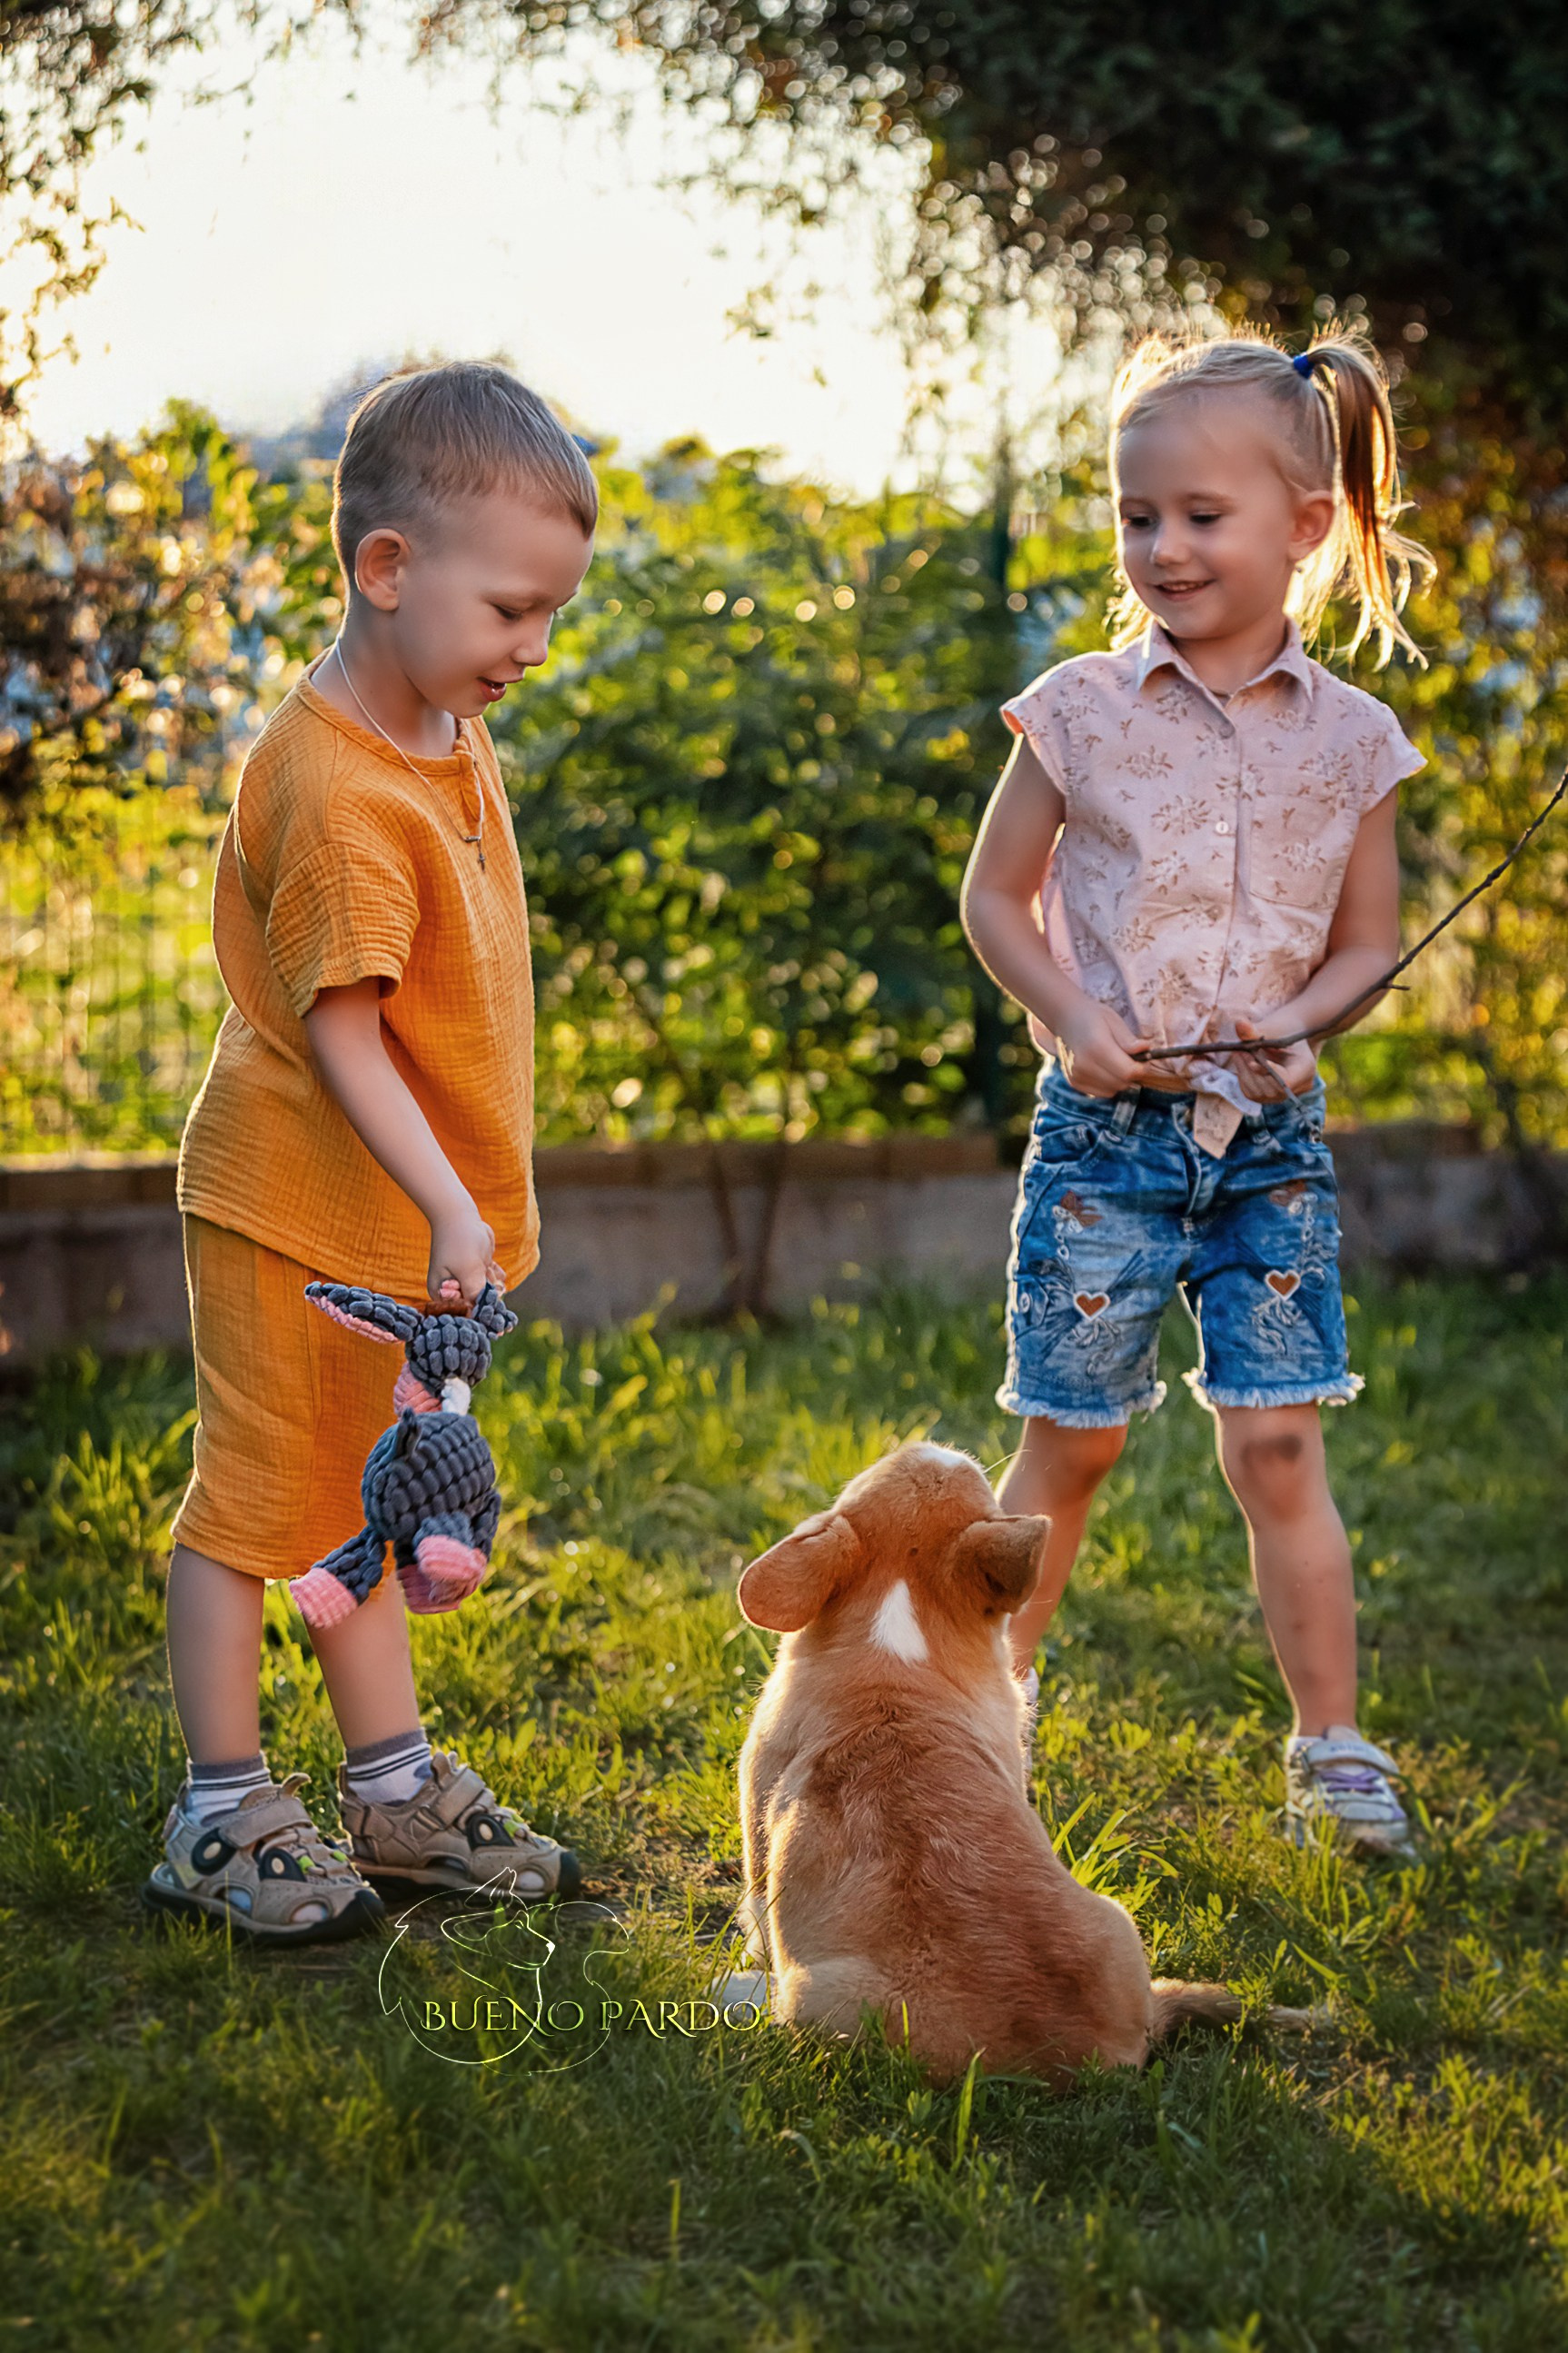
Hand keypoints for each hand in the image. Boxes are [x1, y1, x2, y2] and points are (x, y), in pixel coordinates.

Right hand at [427, 1197, 496, 1311]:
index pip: (463, 1313)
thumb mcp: (468, 1270)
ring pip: (488, 1293)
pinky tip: (488, 1262)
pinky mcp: (477, 1273)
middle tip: (482, 1273)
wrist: (459, 1215)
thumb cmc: (459, 1241)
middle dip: (486, 1292)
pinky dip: (495, 1273)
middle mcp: (453, 1291)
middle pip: (478, 1305)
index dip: (479, 1314)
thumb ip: (476, 1294)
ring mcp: (466, 1282)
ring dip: (491, 1280)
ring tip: (482, 1264)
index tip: (489, 1305)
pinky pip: (493, 1282)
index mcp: (443, 1294)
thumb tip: (484, 1316)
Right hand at [1055, 1000, 1148, 1097]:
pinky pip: (1102, 1092)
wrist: (1065, 1018)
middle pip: (1121, 1083)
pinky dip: (1108, 1084)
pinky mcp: (1074, 1082)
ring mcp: (1077, 1075)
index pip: (1128, 1072)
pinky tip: (1104, 1069)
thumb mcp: (1114, 1021)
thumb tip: (1145, 1049)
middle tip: (1129, 1059)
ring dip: (1120, 1080)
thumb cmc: (1093, 1017)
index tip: (1143, 1059)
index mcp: (1097, 1047)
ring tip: (1115, 1062)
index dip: (1141, 1068)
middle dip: (1131, 1074)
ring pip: (1113, 1090)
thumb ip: (1129, 1039)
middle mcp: (1084, 1065)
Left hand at [1224, 1015, 1318, 1102]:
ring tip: (1239, 1053)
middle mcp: (1298, 1086)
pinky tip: (1240, 1061)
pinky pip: (1251, 1094)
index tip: (1252, 1061)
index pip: (1286, 1081)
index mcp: (1305, 1068)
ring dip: (1244, 1073)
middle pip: (1270, 1089)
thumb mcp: (1271, 1027)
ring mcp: (1284, 1094)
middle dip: (1252, 1071)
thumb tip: (1239, 1024)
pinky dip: (1243, 1078)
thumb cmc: (1281, 1029)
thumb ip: (1255, 1030)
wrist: (1286, 1035)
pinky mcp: (1270, 1097)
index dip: (1267, 1074)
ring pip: (1259, 1093)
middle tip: (1240, 1051)